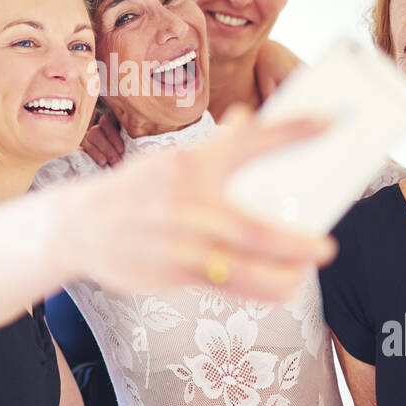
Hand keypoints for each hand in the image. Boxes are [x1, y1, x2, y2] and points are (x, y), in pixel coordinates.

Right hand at [74, 104, 337, 303]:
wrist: (76, 226)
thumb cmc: (134, 192)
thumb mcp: (168, 162)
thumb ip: (213, 148)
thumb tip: (246, 117)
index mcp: (189, 164)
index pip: (248, 140)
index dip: (291, 130)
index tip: (330, 123)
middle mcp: (185, 202)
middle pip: (253, 227)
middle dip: (296, 242)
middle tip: (325, 246)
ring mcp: (178, 241)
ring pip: (243, 266)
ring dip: (283, 273)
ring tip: (304, 272)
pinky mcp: (171, 271)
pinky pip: (226, 285)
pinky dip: (259, 287)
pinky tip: (281, 286)